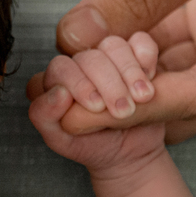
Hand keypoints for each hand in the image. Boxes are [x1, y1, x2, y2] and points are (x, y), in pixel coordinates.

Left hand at [28, 32, 164, 173]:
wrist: (129, 155)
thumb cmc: (90, 146)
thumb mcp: (60, 141)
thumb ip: (44, 117)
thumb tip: (58, 92)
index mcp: (55, 82)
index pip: (60, 68)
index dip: (78, 84)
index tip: (96, 106)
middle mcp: (79, 66)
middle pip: (89, 58)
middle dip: (109, 84)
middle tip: (122, 110)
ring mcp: (108, 59)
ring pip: (113, 46)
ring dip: (129, 72)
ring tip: (141, 98)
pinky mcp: (136, 58)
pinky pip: (140, 41)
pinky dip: (146, 55)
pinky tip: (150, 77)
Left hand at [50, 0, 195, 142]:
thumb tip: (72, 37)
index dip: (130, 108)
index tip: (72, 117)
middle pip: (183, 102)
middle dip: (119, 102)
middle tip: (55, 103)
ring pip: (167, 80)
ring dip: (115, 78)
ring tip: (57, 81)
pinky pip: (163, 49)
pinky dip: (124, 50)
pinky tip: (79, 49)